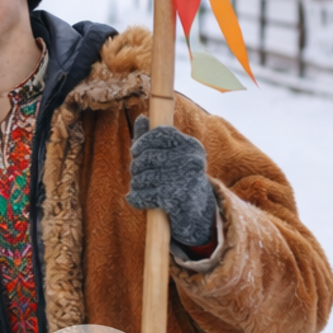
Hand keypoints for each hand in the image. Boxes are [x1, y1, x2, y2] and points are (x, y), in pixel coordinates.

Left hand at [126, 116, 217, 247]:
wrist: (197, 214)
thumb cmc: (177, 179)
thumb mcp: (169, 157)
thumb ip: (153, 138)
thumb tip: (141, 118)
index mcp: (191, 146)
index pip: (161, 133)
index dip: (142, 141)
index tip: (136, 151)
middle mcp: (192, 160)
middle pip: (147, 156)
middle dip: (136, 167)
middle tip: (137, 175)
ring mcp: (186, 180)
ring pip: (143, 177)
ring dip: (136, 184)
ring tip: (141, 188)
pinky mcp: (177, 200)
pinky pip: (144, 195)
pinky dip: (136, 199)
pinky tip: (137, 200)